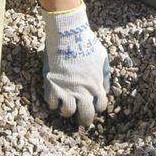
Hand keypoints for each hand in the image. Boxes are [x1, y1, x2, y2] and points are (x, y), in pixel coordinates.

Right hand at [41, 1, 109, 126]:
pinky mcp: (52, 86)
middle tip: (81, 121)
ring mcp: (66, 89)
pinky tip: (55, 95)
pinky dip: (53, 102)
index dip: (97, 106)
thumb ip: (104, 76)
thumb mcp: (102, 58)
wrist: (68, 34)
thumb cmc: (86, 43)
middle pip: (86, 115)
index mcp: (96, 85)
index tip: (93, 103)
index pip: (101, 106)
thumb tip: (104, 89)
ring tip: (66, 105)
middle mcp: (82, 91)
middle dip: (85, 120)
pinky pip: (51, 103)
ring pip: (67, 112)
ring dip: (67, 110)